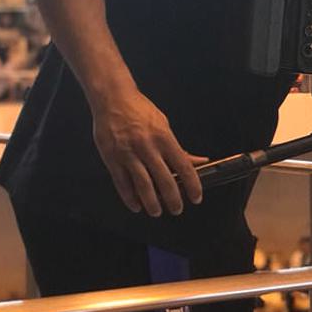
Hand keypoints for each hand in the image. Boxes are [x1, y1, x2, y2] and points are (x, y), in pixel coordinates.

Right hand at [91, 89, 206, 215]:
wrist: (113, 99)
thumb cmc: (141, 110)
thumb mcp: (164, 124)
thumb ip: (179, 147)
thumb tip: (199, 161)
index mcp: (164, 138)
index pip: (183, 166)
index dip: (192, 184)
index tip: (196, 197)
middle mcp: (148, 147)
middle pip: (164, 179)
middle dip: (173, 198)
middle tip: (177, 209)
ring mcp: (128, 154)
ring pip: (143, 184)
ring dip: (151, 202)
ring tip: (157, 212)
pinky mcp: (112, 158)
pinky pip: (122, 182)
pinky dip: (129, 197)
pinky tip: (136, 206)